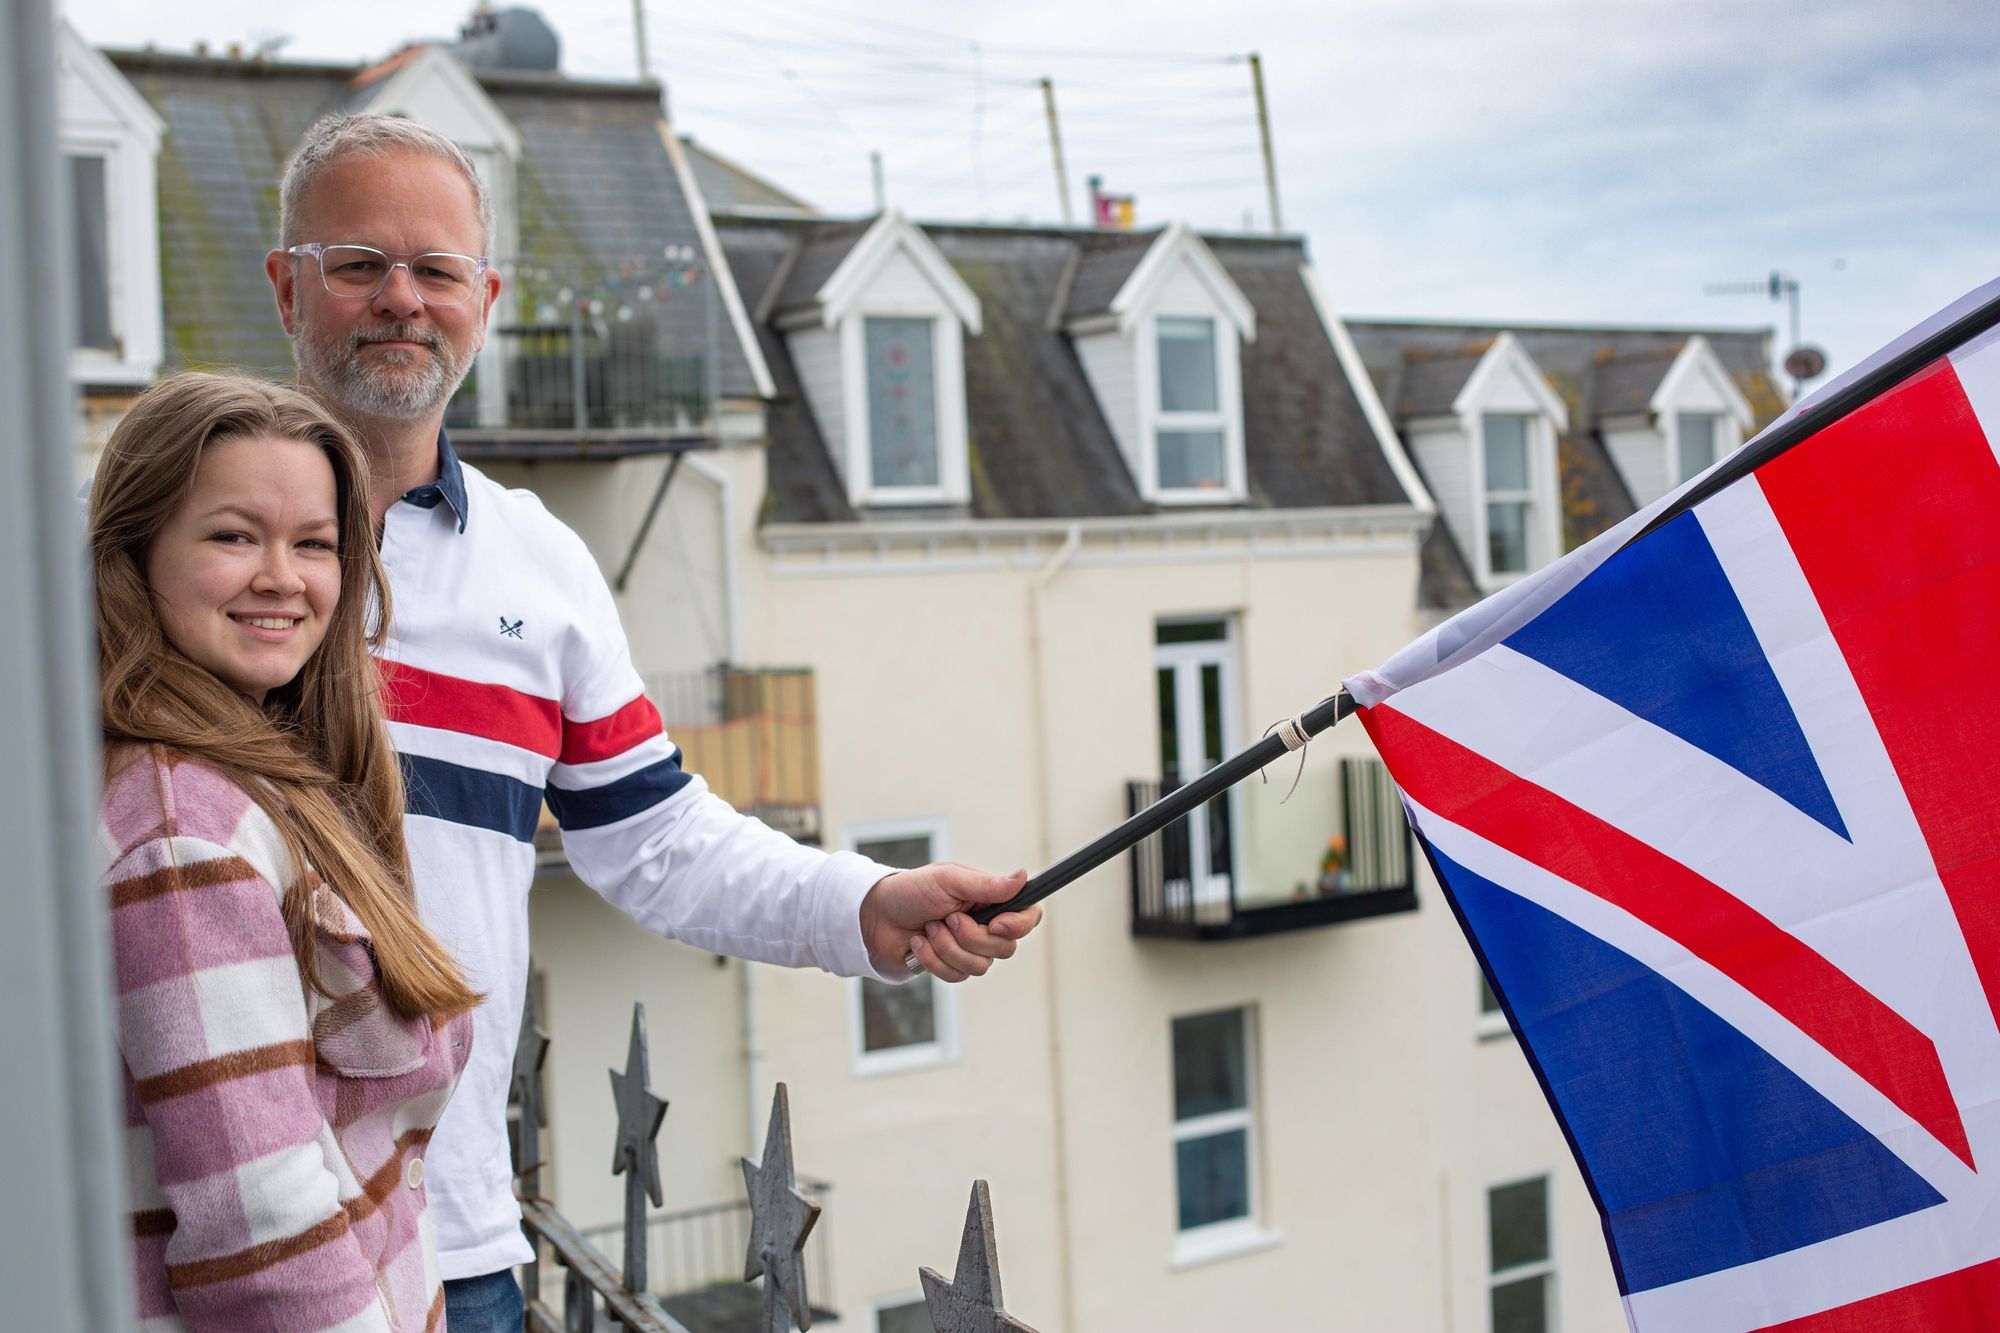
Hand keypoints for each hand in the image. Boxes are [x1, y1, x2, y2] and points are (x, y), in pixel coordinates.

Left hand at [857, 862, 1041, 981]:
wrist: (876, 916)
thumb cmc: (911, 890)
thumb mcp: (948, 880)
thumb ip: (987, 884)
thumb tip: (1022, 877)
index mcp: (990, 900)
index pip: (1028, 916)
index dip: (1019, 925)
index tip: (996, 923)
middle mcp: (986, 926)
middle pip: (1005, 948)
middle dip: (970, 936)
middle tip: (947, 918)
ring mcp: (969, 949)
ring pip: (980, 966)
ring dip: (947, 947)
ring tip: (929, 929)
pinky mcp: (951, 967)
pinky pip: (956, 976)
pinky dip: (934, 960)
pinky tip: (920, 944)